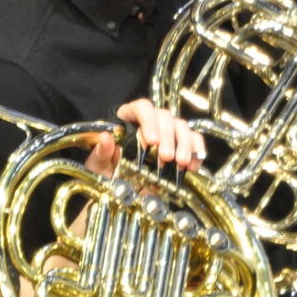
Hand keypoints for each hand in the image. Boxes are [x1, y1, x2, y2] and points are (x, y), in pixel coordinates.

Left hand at [85, 99, 205, 176]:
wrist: (120, 189)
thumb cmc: (107, 171)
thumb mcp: (99, 164)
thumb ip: (101, 151)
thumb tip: (106, 138)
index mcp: (129, 117)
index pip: (142, 107)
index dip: (149, 121)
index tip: (152, 141)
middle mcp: (151, 120)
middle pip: (165, 117)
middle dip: (168, 137)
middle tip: (166, 157)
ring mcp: (168, 131)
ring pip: (182, 127)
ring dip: (184, 144)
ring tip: (181, 163)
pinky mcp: (181, 145)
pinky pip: (194, 141)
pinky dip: (197, 151)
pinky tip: (193, 166)